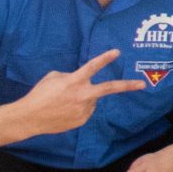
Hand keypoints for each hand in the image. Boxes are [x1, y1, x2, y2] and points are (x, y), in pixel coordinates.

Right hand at [14, 51, 148, 135]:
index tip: (117, 52)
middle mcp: (82, 95)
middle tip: (142, 84)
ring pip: (91, 99)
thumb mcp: (53, 77)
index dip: (105, 58)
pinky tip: (64, 110)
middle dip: (128, 86)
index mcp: (74, 81)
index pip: (92, 66)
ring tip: (64, 101)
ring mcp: (83, 109)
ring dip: (84, 97)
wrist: (30, 118)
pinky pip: (86, 110)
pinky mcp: (82, 120)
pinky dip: (79, 108)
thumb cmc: (40, 94)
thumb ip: (72, 76)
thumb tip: (82, 81)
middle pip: (109, 88)